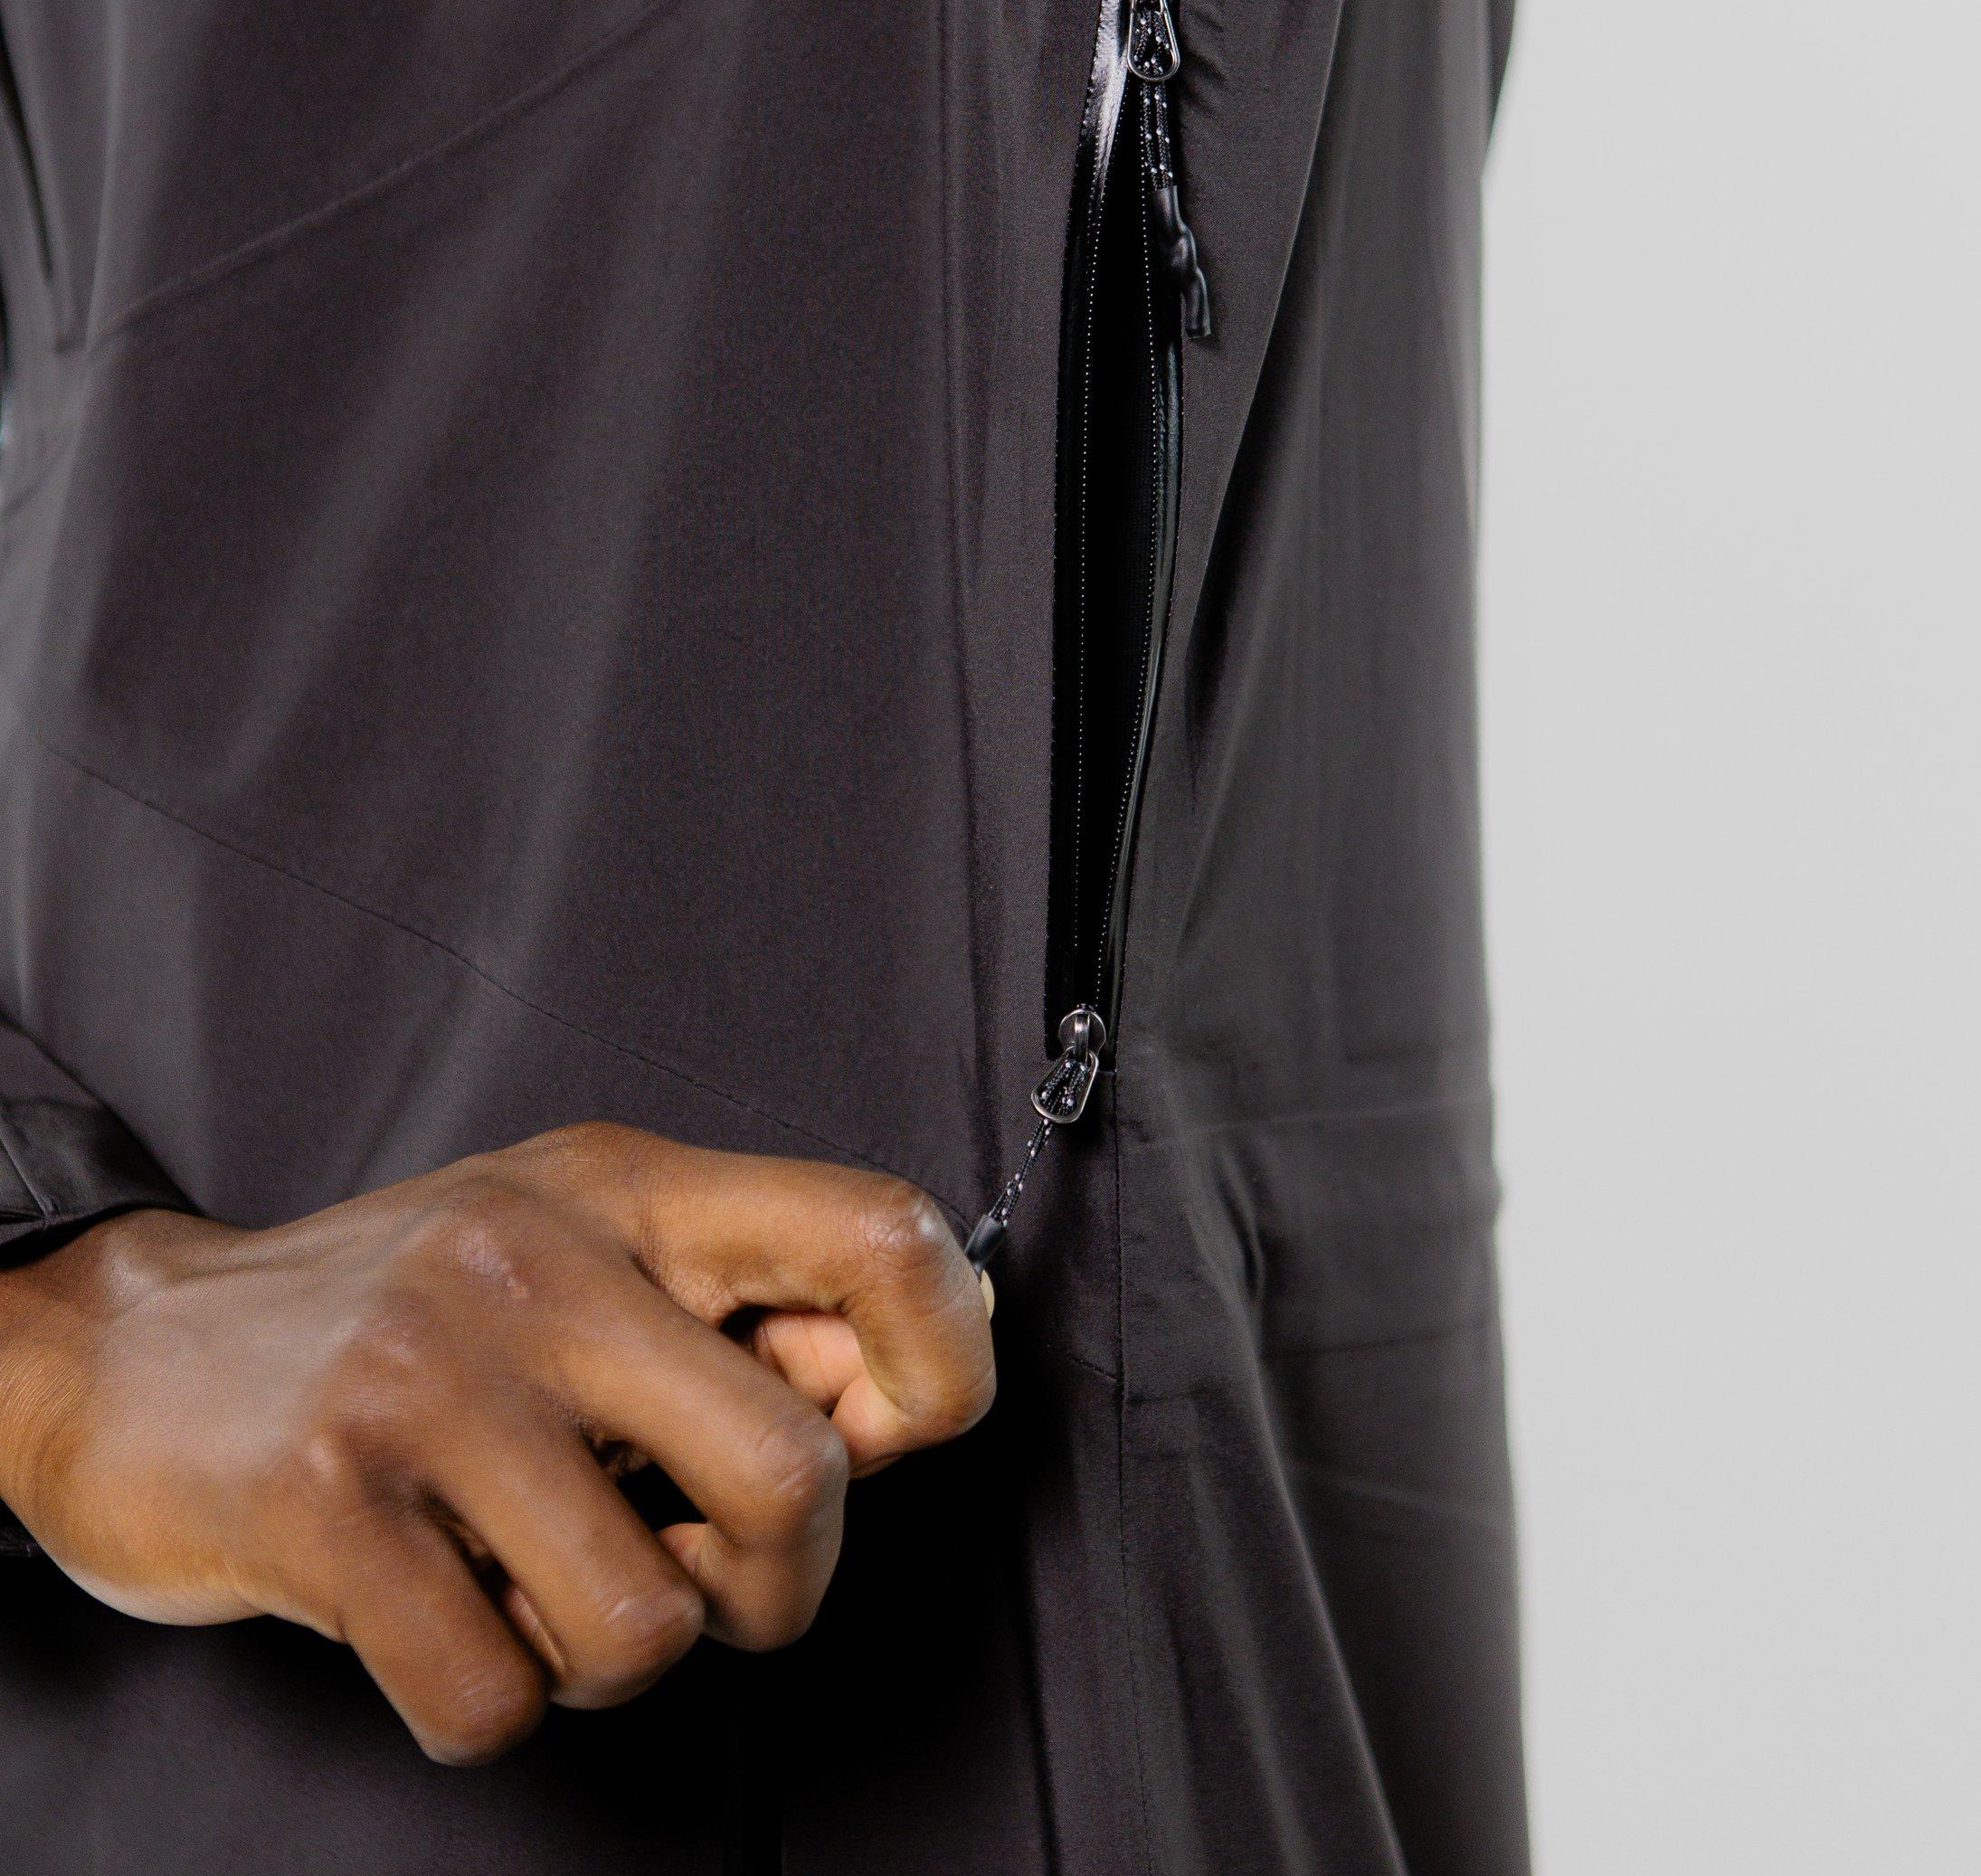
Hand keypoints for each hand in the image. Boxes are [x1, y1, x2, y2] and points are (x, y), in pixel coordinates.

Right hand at [0, 1127, 993, 1761]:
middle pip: (797, 1475)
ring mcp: (431, 1380)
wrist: (132, 1349)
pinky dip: (490, 1700)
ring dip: (613, 1658)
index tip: (883, 1435)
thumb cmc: (396, 1313)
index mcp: (631, 1188)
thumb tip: (911, 1398)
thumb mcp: (580, 1239)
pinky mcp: (326, 1505)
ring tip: (539, 1581)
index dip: (941, 1365)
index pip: (883, 1232)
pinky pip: (496, 1698)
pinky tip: (445, 1612)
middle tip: (697, 1563)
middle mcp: (541, 1263)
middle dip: (778, 1582)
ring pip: (652, 1624)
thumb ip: (739, 1301)